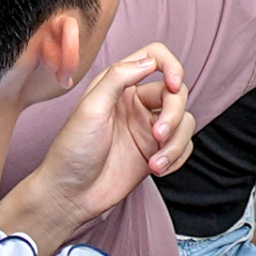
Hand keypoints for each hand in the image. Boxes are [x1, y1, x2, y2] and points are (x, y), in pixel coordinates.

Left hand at [0, 47, 192, 250]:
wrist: (70, 196)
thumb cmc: (72, 152)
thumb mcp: (90, 109)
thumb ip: (117, 78)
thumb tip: (150, 62)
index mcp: (119, 86)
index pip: (156, 58)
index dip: (172, 67)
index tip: (174, 86)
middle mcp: (137, 103)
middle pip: (176, 94)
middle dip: (173, 115)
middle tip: (157, 136)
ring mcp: (148, 128)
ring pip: (185, 121)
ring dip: (175, 143)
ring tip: (155, 164)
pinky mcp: (156, 152)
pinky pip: (184, 146)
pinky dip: (178, 158)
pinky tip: (158, 170)